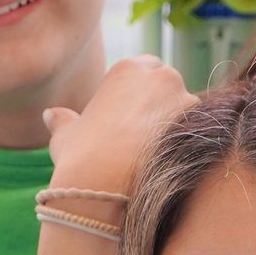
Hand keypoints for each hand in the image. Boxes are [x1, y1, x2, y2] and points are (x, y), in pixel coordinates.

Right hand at [42, 54, 194, 196]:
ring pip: (187, 108)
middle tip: (145, 136)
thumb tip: (51, 115)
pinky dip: (189, 145)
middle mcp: (162, 77)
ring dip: (177, 124)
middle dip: (162, 103)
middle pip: (169, 84)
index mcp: (128, 68)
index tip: (128, 116)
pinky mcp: (203, 130)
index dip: (138, 92)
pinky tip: (173, 164)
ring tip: (159, 154)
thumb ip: (63, 121)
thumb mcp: (66, 135)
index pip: (145, 69)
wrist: (107, 186)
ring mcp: (186, 100)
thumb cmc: (81, 157)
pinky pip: (200, 133)